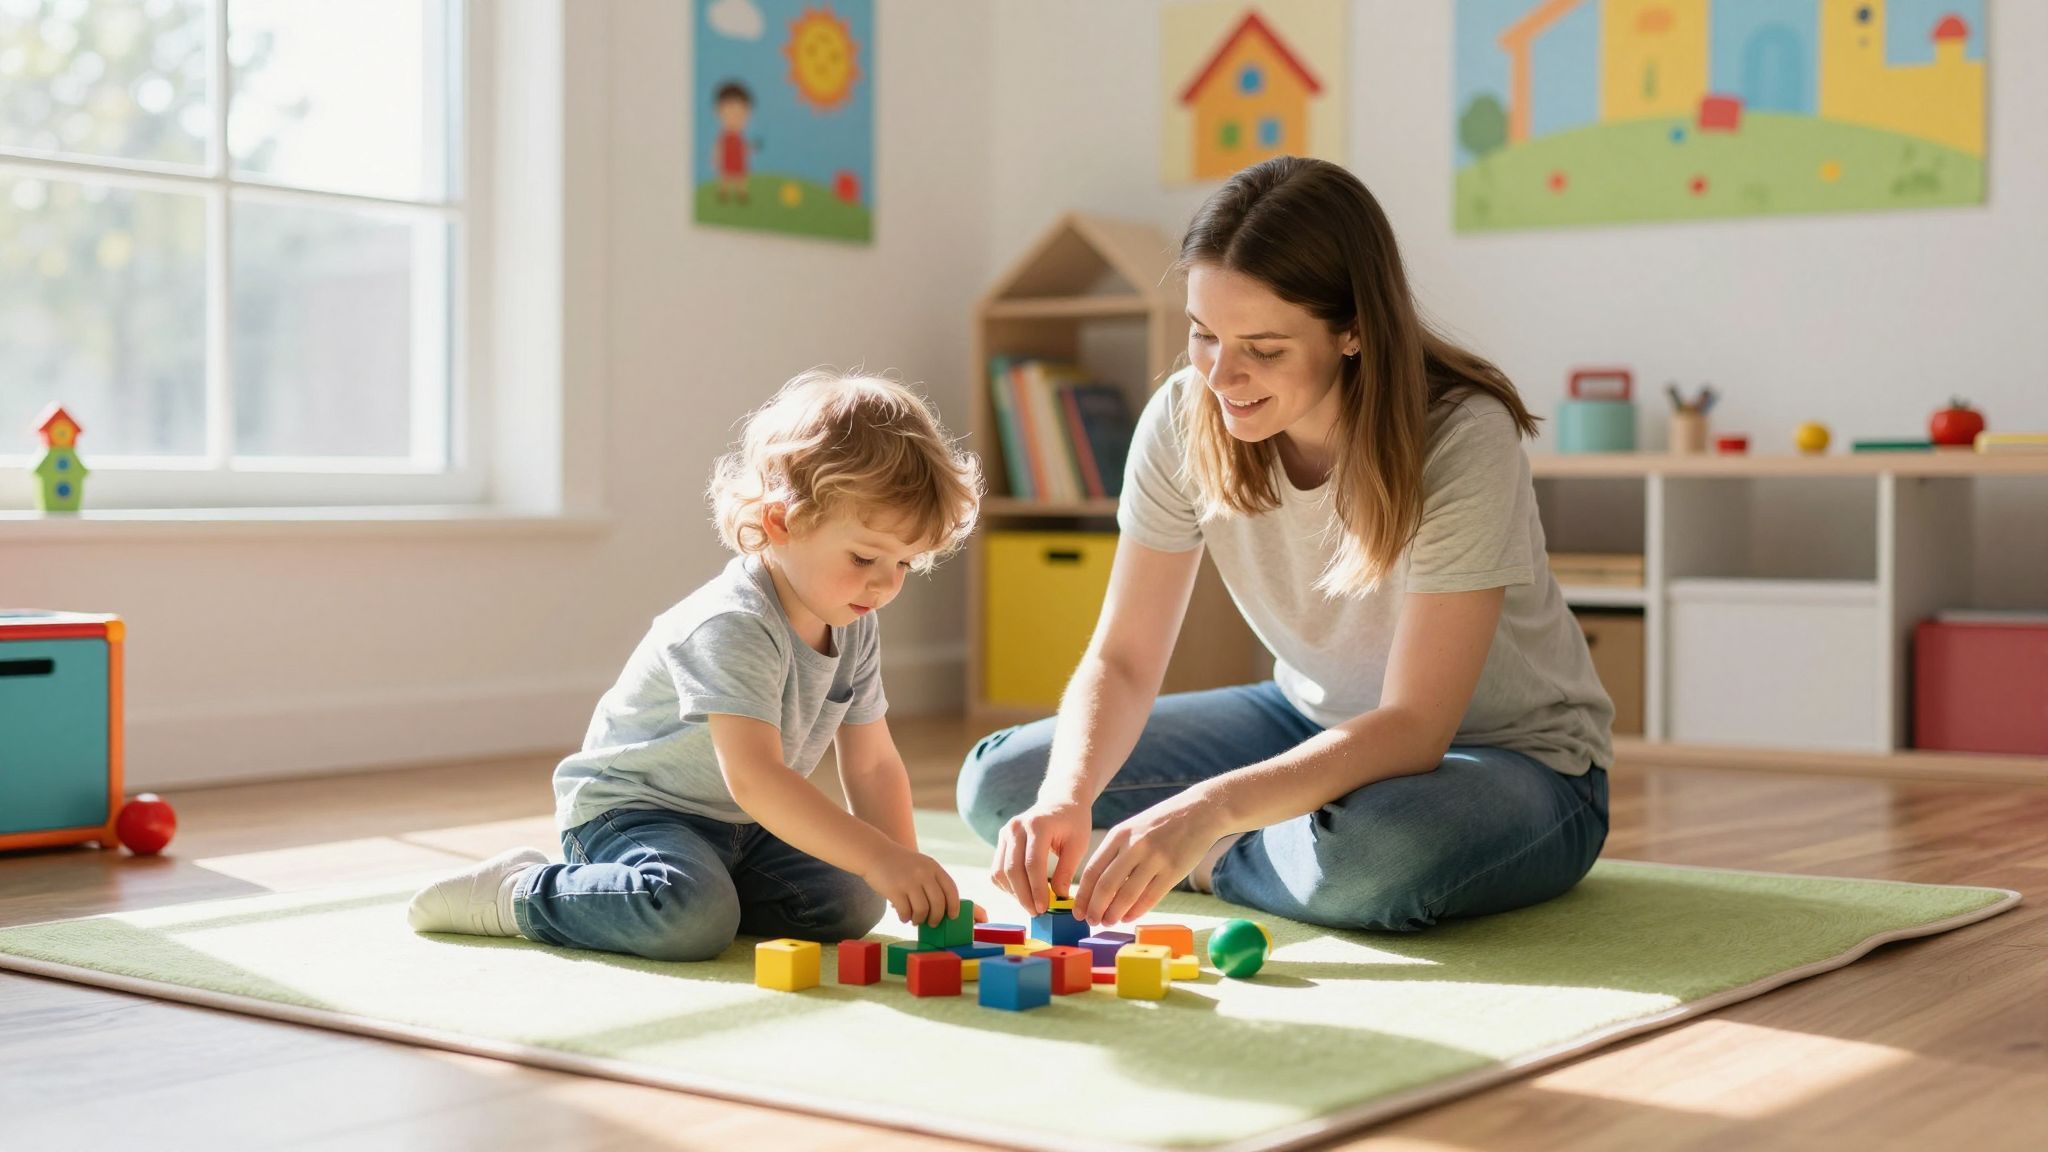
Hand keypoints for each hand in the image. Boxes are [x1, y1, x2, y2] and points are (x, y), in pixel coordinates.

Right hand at [862, 846, 960, 927]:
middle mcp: (923, 873)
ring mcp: (909, 881)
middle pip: (938, 903)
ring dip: (919, 919)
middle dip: (936, 918)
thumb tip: (941, 911)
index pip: (951, 890)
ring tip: (915, 920)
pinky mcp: (895, 890)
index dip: (954, 906)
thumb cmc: (899, 864)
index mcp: (933, 867)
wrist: (874, 853)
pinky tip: (903, 917)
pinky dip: (905, 918)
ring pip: (922, 910)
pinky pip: (905, 912)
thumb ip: (932, 881)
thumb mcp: (921, 865)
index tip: (952, 916)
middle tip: (932, 923)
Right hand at [990, 799, 1095, 916]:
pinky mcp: (1001, 840)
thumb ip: (1067, 871)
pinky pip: (997, 869)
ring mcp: (1005, 832)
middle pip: (1012, 870)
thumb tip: (1058, 899)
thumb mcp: (1078, 845)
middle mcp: (1016, 827)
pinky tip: (1023, 892)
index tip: (1044, 908)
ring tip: (1031, 904)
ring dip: (1014, 893)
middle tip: (1036, 912)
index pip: (1032, 864)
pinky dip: (1007, 885)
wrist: (1059, 801)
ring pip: (1000, 872)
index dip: (1037, 890)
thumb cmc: (1073, 823)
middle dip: (1023, 896)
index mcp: (1037, 825)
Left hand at [1075, 793, 1224, 925]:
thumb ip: (1116, 852)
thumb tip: (1097, 886)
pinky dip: (1136, 911)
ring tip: (1108, 922)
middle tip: (1091, 921)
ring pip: (1127, 895)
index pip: (1092, 871)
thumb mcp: (1133, 828)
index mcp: (1119, 834)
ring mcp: (1155, 858)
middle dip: (1095, 909)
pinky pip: (1150, 897)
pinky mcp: (1174, 870)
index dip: (1082, 896)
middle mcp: (1134, 846)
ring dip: (1114, 914)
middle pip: (1106, 886)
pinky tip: (1129, 917)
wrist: (1200, 810)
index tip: (1077, 910)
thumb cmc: (1163, 823)